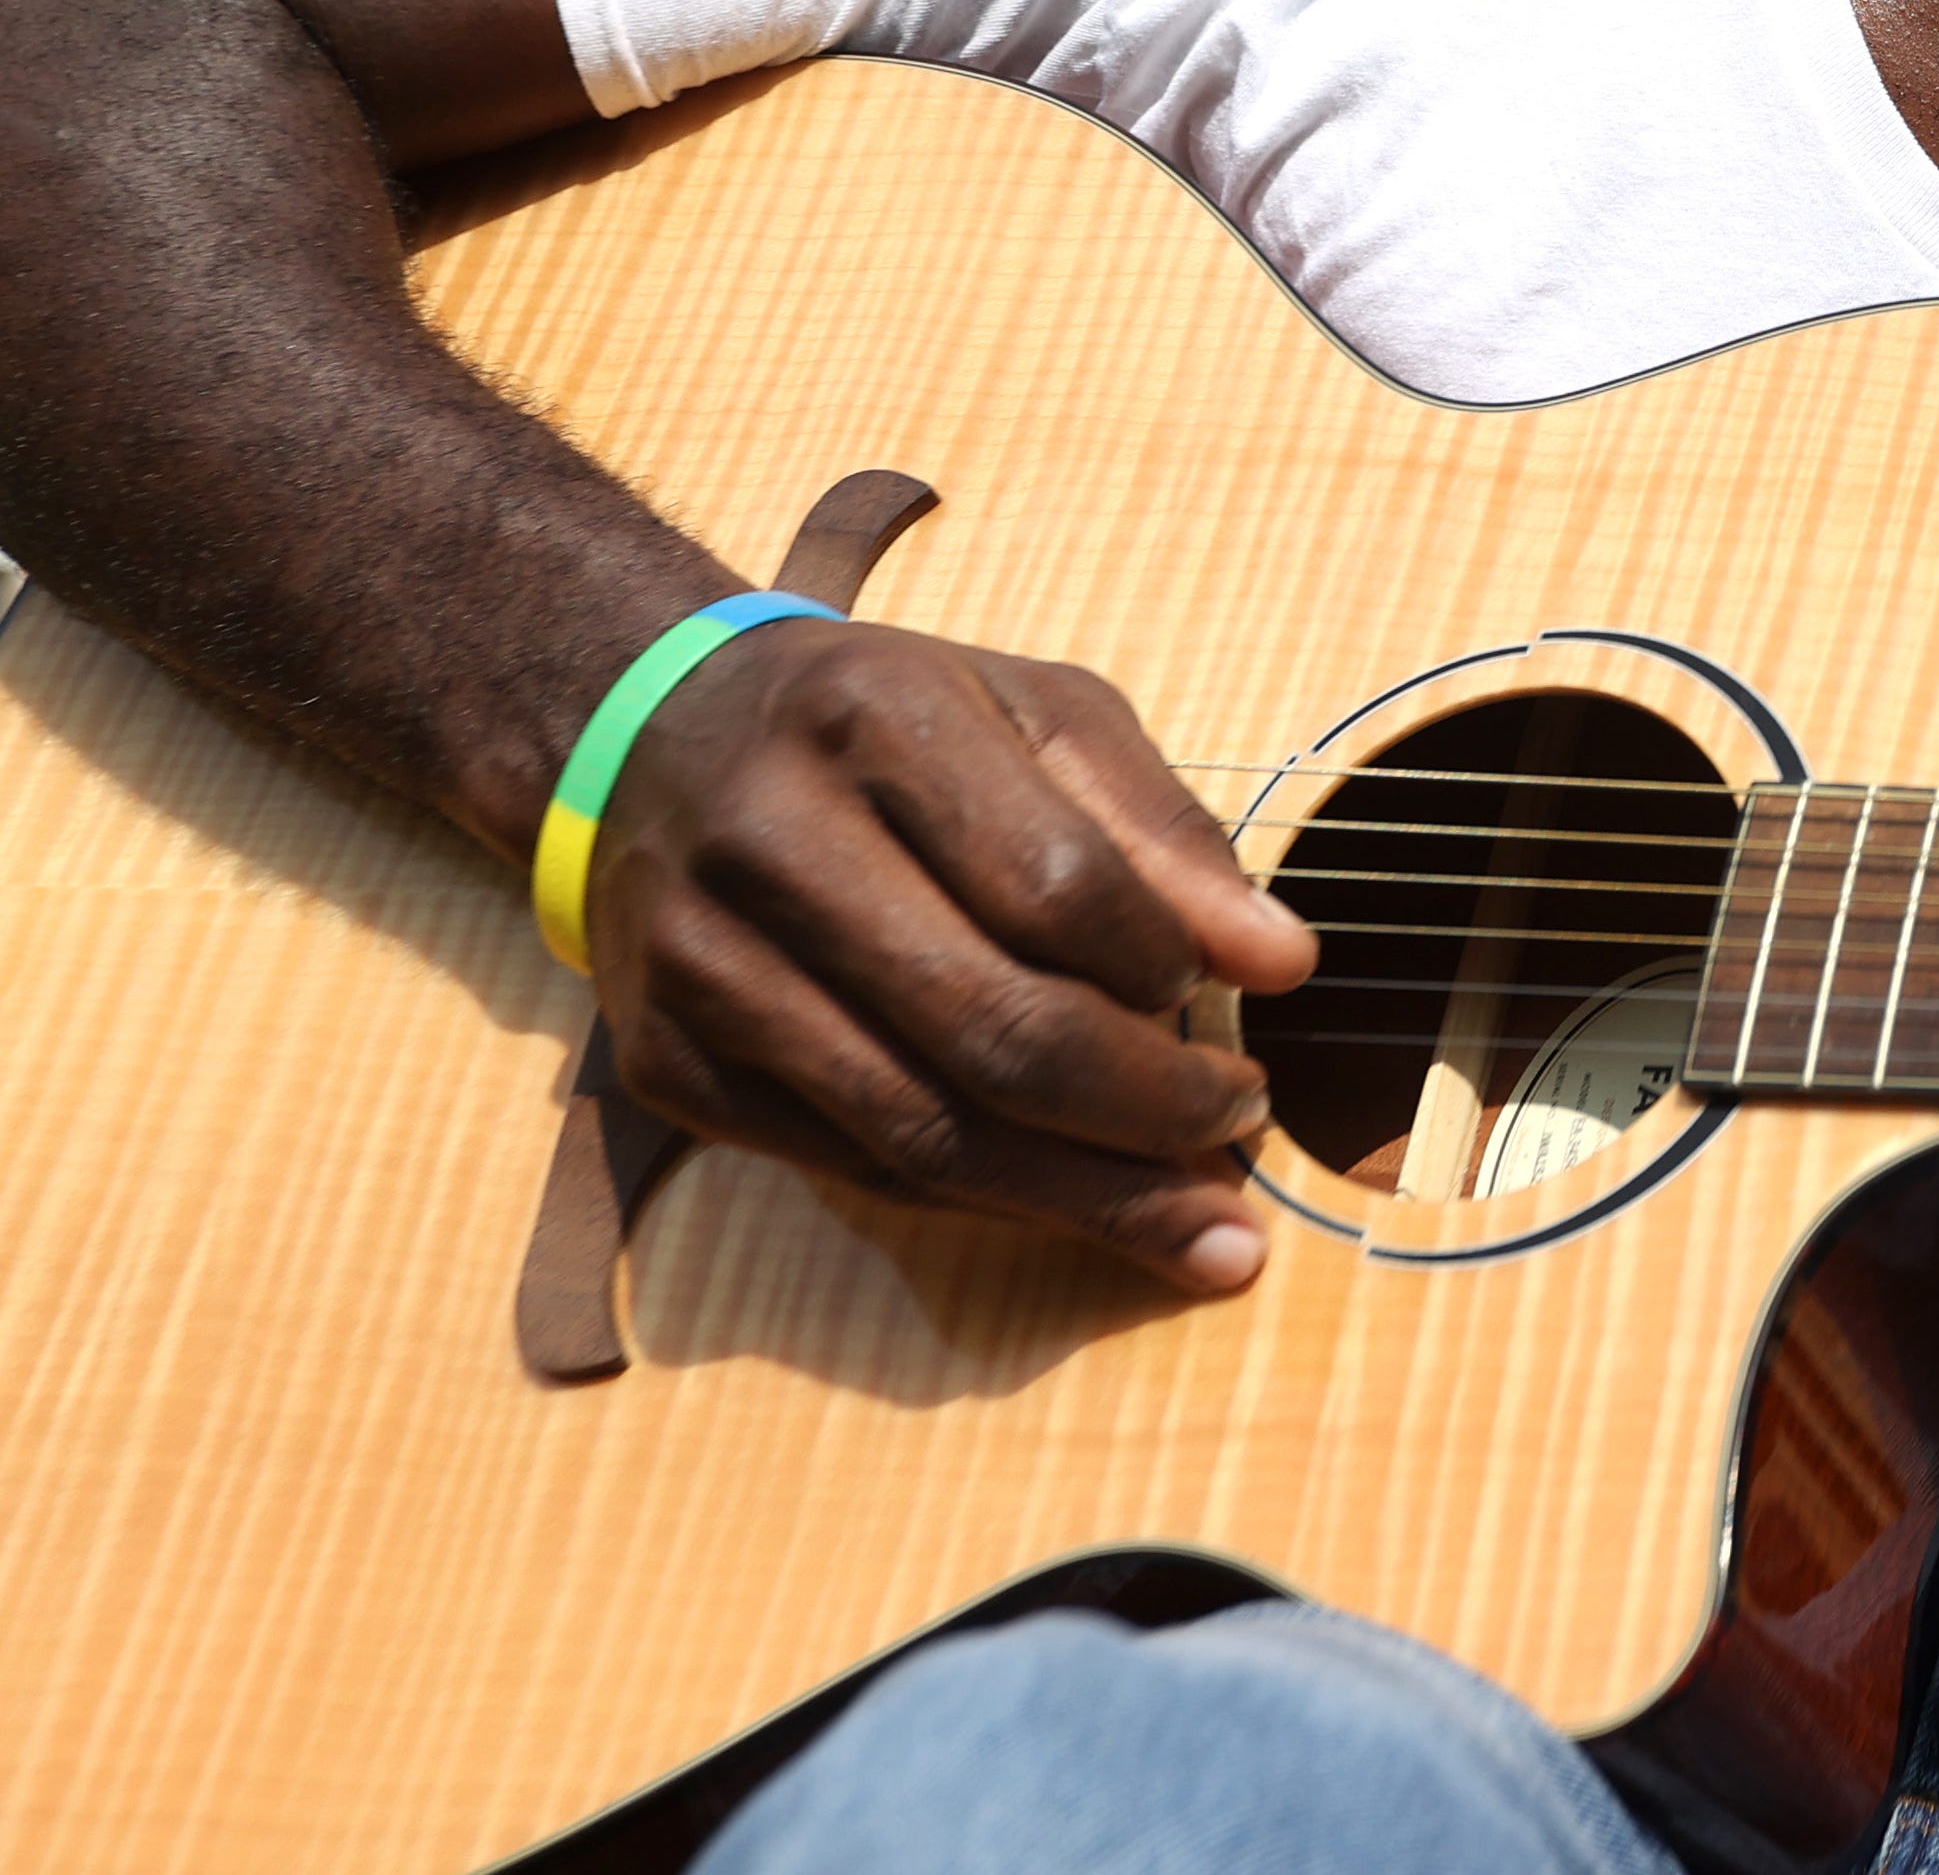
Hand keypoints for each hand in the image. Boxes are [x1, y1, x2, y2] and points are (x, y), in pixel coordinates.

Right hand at [577, 620, 1321, 1291]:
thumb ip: (1164, 832)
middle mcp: (769, 843)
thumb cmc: (888, 726)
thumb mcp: (1038, 715)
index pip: (1059, 888)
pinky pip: (859, 1169)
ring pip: (927, 1135)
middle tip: (1245, 1130)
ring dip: (1087, 1197)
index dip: (1166, 966)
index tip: (1250, 1000)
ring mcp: (701, 967)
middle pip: (995, 1032)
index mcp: (873, 720)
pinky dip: (986, 1202)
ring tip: (1201, 1222)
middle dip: (1150, 1113)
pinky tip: (1073, 1199)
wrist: (655, 738)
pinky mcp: (669, 1066)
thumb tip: (1283, 963)